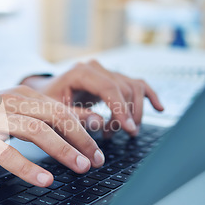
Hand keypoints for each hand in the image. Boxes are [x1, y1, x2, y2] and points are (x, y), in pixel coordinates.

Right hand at [0, 86, 104, 186]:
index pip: (60, 108)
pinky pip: (9, 154)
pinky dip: (30, 169)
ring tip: (81, 167)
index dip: (84, 127)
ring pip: (38, 132)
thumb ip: (36, 113)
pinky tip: (45, 180)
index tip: (100, 144)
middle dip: (82, 139)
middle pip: (56, 117)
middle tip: (97, 159)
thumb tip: (73, 126)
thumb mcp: (7, 108)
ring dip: (64, 150)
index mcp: (20, 94)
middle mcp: (10, 102)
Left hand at [22, 60, 163, 136]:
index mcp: (81, 72)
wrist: (44, 92)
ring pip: (133, 87)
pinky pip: (137, 84)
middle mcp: (96, 68)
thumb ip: (75, 116)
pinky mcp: (112, 79)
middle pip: (124, 88)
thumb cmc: (46, 102)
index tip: (128, 129)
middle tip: (119, 135)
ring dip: (133, 112)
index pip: (109, 87)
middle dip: (126, 115)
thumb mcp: (54, 112)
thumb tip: (100, 123)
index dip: (121, 109)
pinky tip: (159, 109)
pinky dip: (149, 96)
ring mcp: (106, 72)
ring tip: (123, 132)